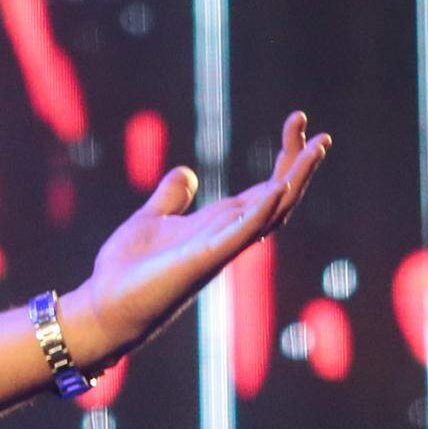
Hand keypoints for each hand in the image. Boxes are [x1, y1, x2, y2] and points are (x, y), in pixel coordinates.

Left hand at [72, 112, 329, 362]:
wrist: (105, 307)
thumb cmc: (127, 270)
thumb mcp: (151, 218)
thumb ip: (171, 197)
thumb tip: (186, 173)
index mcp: (219, 224)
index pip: (266, 188)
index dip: (287, 157)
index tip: (298, 122)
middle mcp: (227, 235)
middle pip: (279, 197)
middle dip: (300, 165)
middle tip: (323, 133)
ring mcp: (219, 248)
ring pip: (271, 213)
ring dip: (294, 181)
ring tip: (315, 150)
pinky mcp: (202, 260)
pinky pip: (239, 236)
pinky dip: (260, 213)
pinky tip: (277, 189)